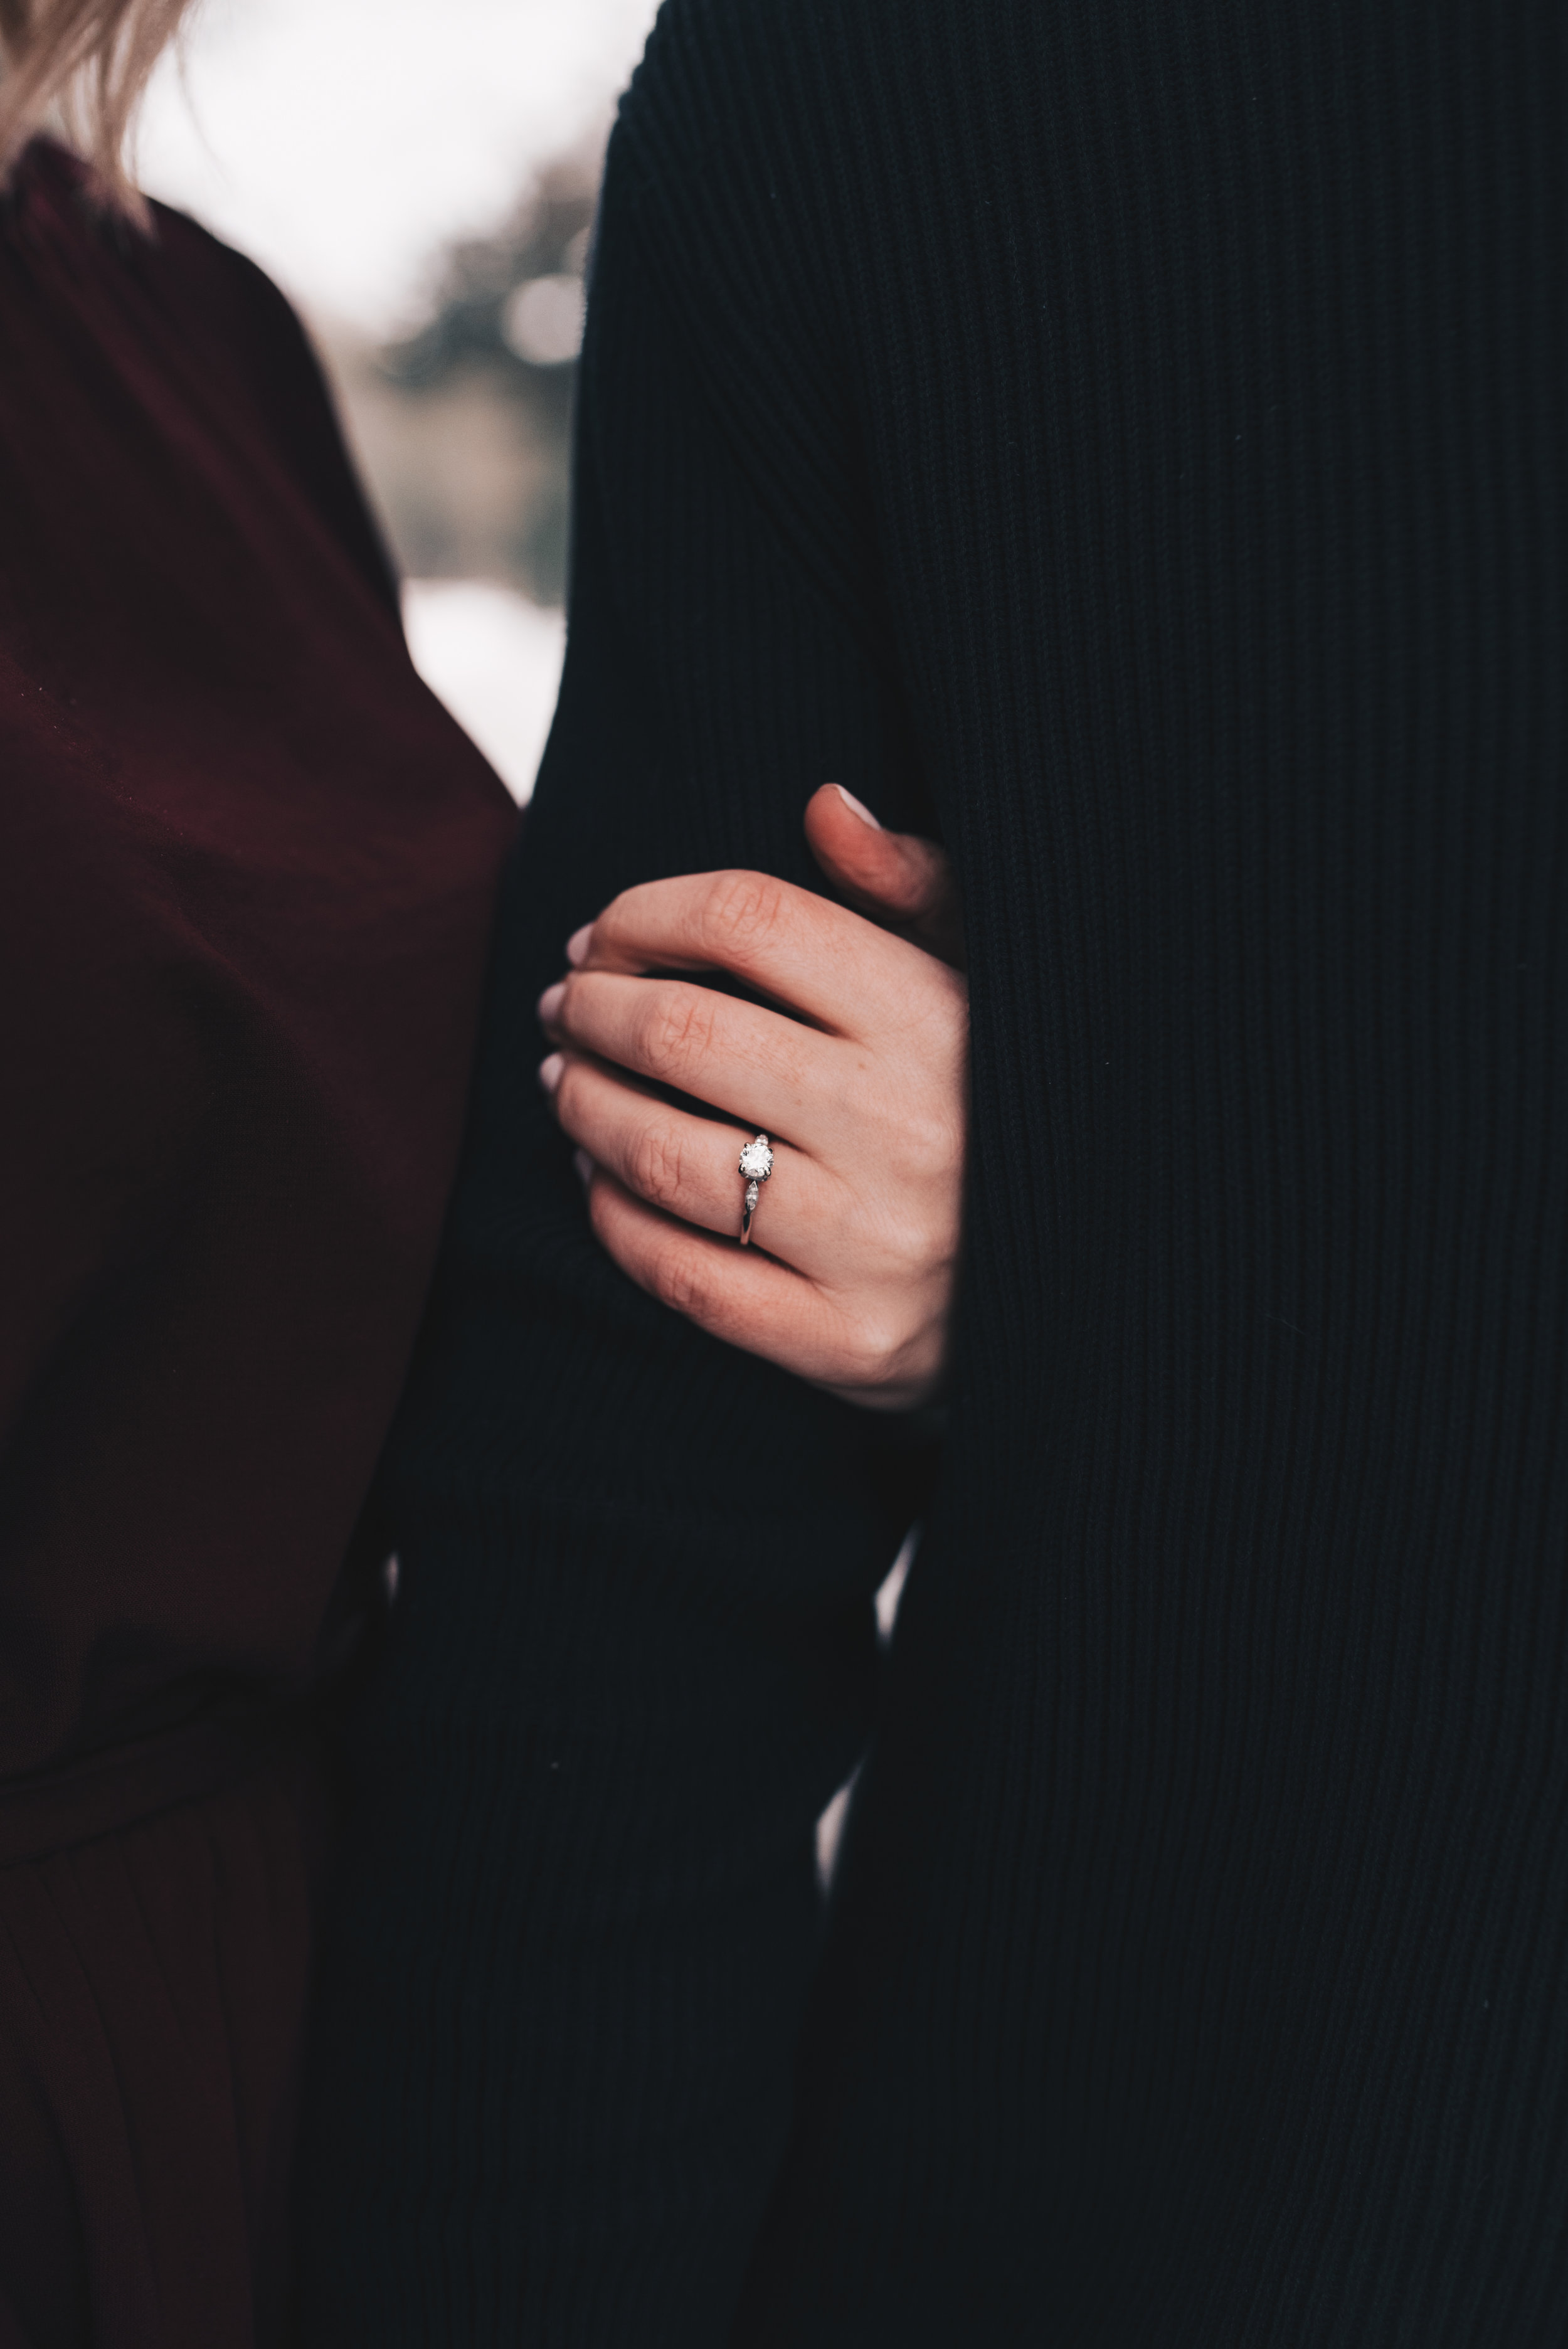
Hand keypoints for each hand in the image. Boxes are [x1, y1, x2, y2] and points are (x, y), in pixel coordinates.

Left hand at [537, 784, 967, 1410]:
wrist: (1100, 1289)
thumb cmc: (1008, 1105)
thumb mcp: (989, 980)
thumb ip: (911, 889)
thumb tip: (825, 807)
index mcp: (941, 1017)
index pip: (750, 920)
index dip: (646, 914)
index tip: (603, 937)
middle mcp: (909, 1129)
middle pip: (681, 1034)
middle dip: (593, 1010)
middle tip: (566, 1008)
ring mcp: (877, 1245)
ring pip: (661, 1154)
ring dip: (583, 1108)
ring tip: (566, 1085)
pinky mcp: (849, 1342)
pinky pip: (683, 1273)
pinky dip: (613, 1220)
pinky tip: (600, 1185)